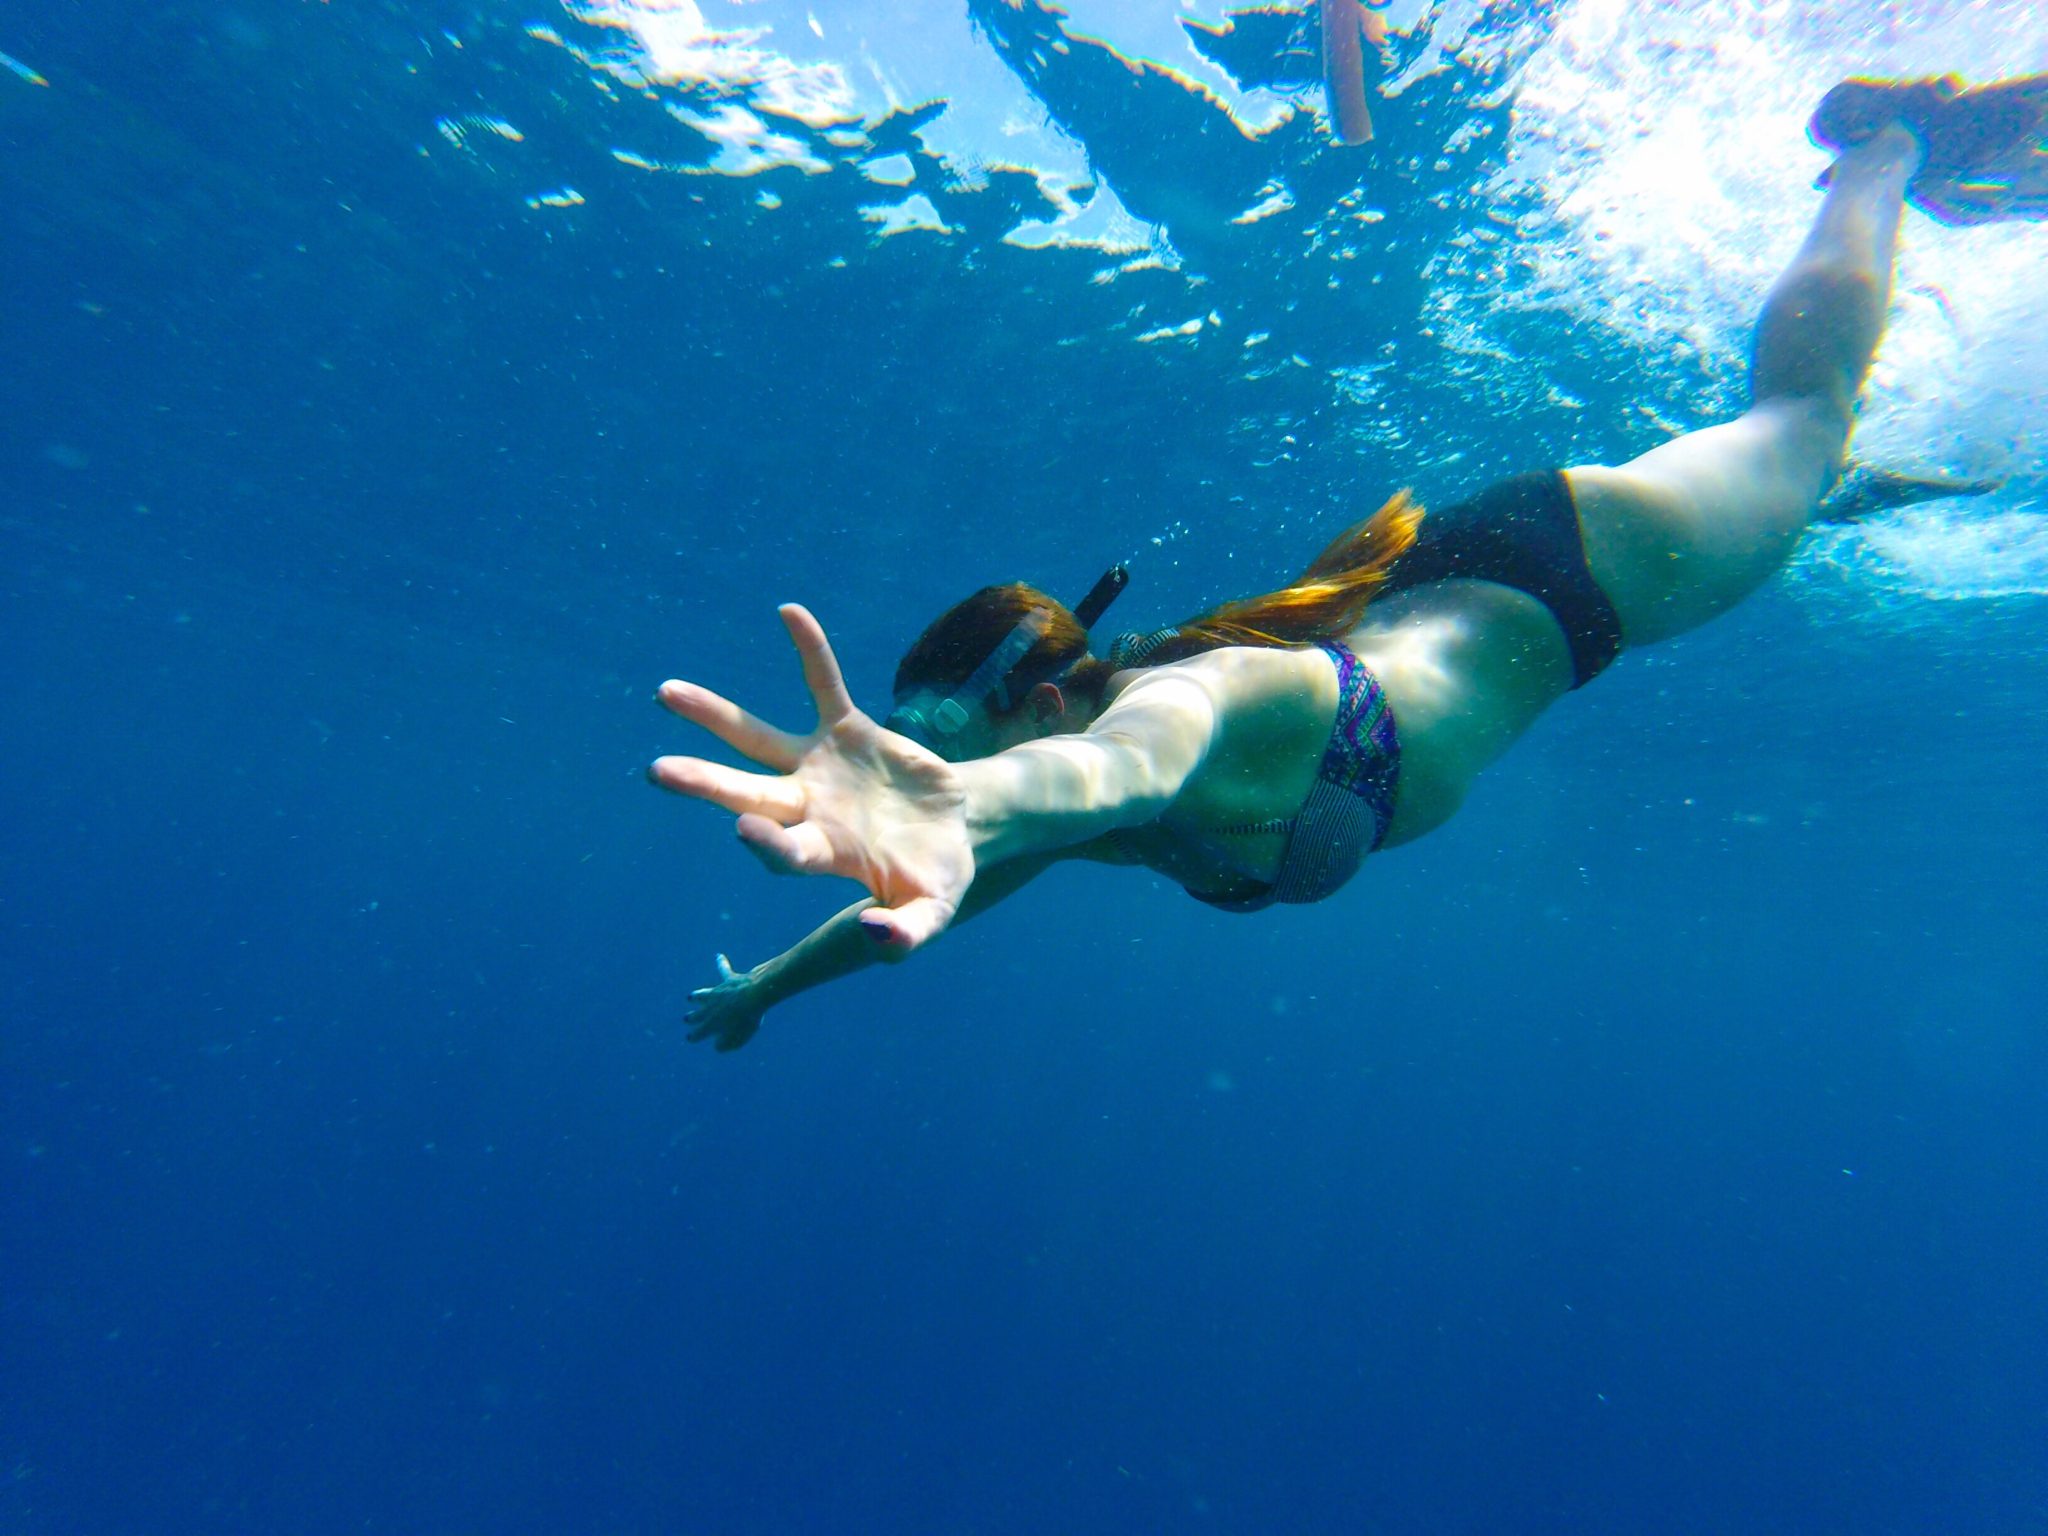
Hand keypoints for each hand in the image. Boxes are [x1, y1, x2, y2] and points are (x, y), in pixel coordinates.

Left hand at [650, 605, 974, 952]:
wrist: (962, 828)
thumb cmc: (938, 879)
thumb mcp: (932, 914)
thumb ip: (906, 936)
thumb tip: (875, 939)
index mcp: (825, 853)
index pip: (783, 850)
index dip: (766, 844)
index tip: (745, 831)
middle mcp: (809, 807)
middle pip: (746, 792)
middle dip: (704, 783)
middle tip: (656, 772)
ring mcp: (822, 766)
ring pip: (758, 738)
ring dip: (714, 716)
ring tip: (663, 693)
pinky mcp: (848, 731)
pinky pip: (823, 684)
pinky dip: (810, 651)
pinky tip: (788, 612)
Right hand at [686, 953, 765, 1051]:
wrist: (754, 996)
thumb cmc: (747, 1019)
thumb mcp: (738, 1039)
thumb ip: (726, 1044)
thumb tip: (717, 1045)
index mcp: (712, 1023)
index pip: (698, 1033)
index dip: (694, 1036)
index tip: (690, 1037)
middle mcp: (711, 1007)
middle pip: (698, 1014)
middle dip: (692, 1018)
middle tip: (686, 1019)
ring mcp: (719, 992)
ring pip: (704, 994)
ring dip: (698, 996)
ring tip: (691, 997)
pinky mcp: (729, 980)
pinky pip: (724, 970)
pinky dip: (721, 963)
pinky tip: (718, 956)